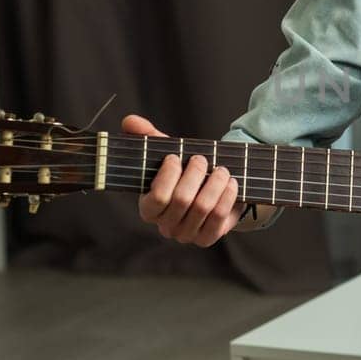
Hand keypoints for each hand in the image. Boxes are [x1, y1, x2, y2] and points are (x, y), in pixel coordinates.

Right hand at [124, 113, 242, 246]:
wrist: (212, 192)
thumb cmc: (184, 173)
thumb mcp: (168, 153)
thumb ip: (147, 137)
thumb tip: (130, 121)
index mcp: (149, 208)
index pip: (157, 198)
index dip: (168, 175)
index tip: (176, 157)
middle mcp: (165, 226)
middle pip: (181, 200)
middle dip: (195, 174)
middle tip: (202, 159)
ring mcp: (187, 235)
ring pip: (202, 207)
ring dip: (215, 183)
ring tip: (221, 169)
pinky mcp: (208, 238)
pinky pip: (219, 216)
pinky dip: (227, 196)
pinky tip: (230, 183)